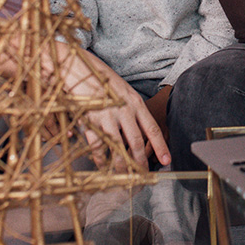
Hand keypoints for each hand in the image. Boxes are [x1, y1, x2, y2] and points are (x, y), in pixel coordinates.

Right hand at [58, 46, 170, 168]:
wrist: (78, 67)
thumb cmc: (100, 78)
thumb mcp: (122, 90)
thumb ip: (131, 109)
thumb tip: (138, 130)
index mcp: (135, 102)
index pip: (152, 129)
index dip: (160, 147)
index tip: (167, 160)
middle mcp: (124, 110)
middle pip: (137, 143)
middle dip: (141, 163)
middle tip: (144, 177)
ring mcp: (108, 116)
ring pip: (119, 148)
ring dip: (123, 166)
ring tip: (125, 177)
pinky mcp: (91, 120)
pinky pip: (98, 146)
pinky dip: (100, 159)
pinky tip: (102, 165)